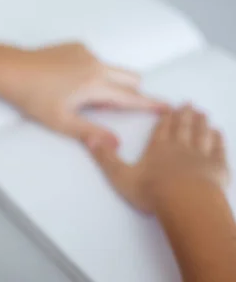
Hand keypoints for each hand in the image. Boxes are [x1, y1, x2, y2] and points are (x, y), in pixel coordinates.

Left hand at [0, 43, 166, 150]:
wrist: (9, 69)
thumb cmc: (32, 97)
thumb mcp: (60, 121)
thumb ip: (90, 133)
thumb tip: (116, 144)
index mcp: (95, 83)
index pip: (130, 97)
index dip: (150, 104)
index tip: (169, 106)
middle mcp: (96, 63)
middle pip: (128, 77)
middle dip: (129, 92)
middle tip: (112, 109)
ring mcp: (85, 52)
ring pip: (111, 68)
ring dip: (108, 82)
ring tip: (81, 98)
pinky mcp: (74, 46)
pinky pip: (93, 60)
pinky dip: (92, 72)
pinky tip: (68, 82)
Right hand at [92, 105, 229, 212]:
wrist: (187, 203)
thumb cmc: (153, 191)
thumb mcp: (120, 175)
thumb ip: (105, 157)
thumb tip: (88, 138)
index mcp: (157, 148)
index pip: (162, 129)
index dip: (165, 118)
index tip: (170, 107)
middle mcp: (180, 147)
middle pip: (183, 127)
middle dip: (185, 115)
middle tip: (189, 104)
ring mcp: (201, 155)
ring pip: (202, 134)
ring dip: (202, 123)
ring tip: (203, 114)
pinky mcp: (218, 167)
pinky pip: (218, 148)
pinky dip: (218, 139)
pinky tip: (218, 133)